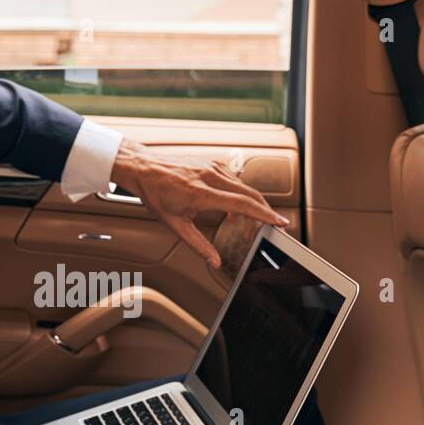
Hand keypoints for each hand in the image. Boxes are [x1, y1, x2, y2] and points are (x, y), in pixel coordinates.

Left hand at [108, 139, 289, 268]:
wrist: (143, 167)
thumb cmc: (156, 194)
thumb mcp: (175, 224)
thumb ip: (197, 245)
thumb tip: (213, 261)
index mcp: (202, 193)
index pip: (243, 205)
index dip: (265, 215)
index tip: (279, 223)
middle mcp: (211, 177)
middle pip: (251, 194)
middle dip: (266, 210)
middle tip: (275, 225)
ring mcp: (212, 167)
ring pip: (244, 186)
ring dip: (253, 202)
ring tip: (252, 220)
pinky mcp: (211, 163)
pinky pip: (234, 179)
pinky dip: (240, 193)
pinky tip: (234, 205)